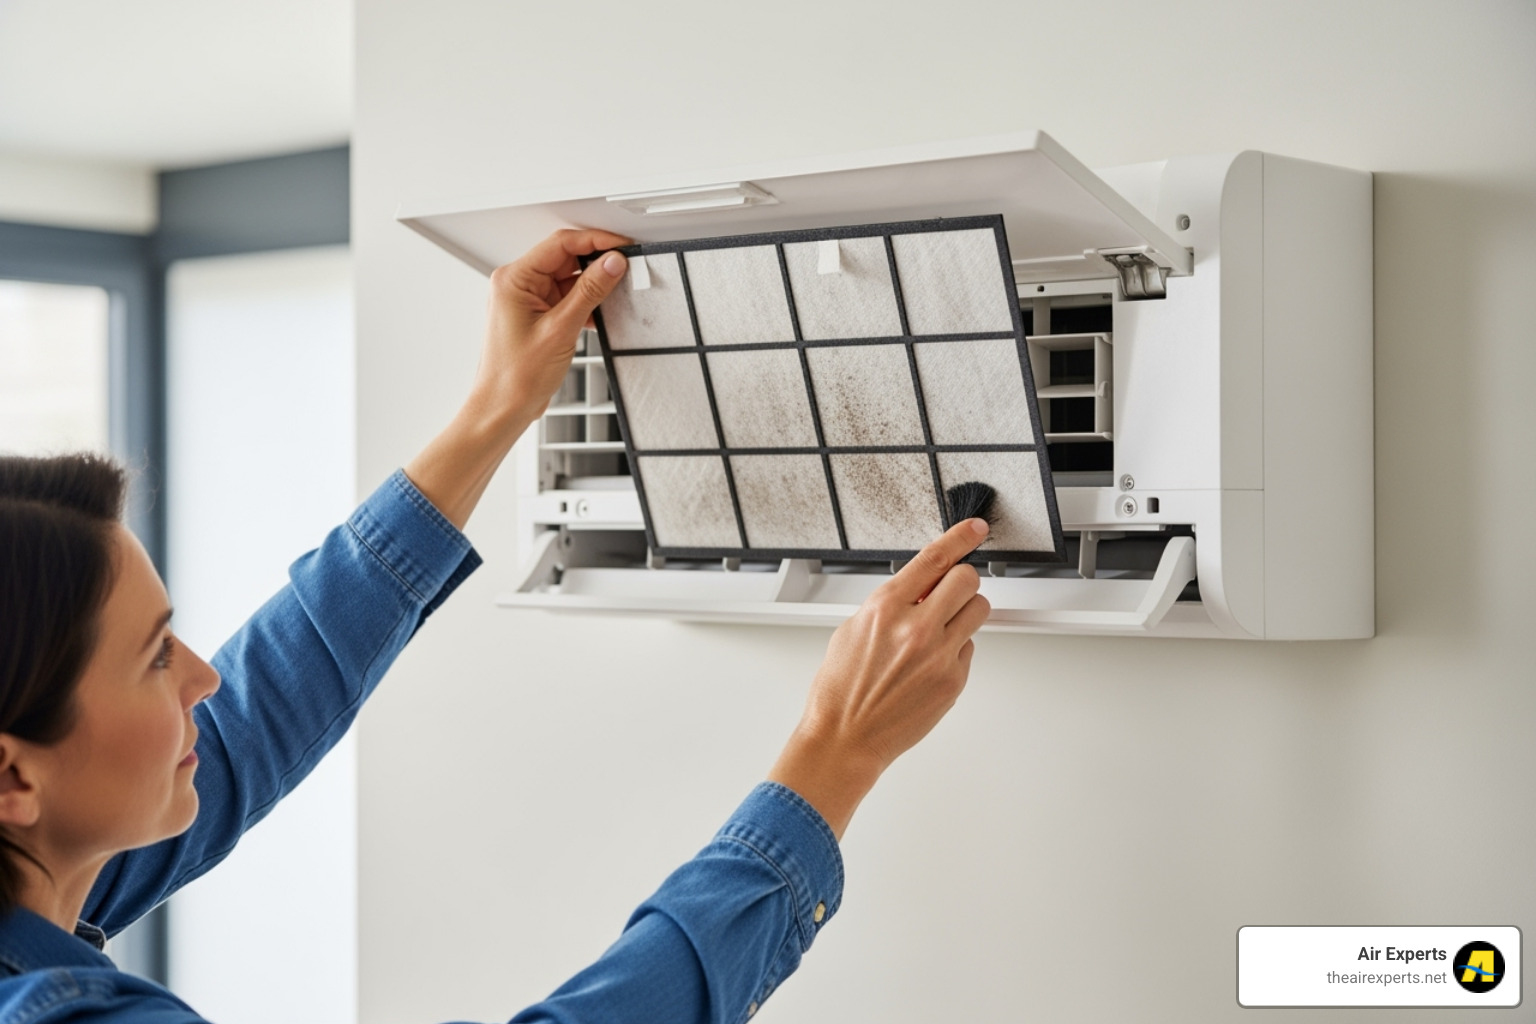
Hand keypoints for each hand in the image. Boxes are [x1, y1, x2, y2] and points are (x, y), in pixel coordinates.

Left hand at [403, 229, 630, 529]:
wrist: (502, 409)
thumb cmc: (515, 377)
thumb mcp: (561, 329)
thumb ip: (589, 291)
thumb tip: (612, 264)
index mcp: (514, 279)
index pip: (561, 244)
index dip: (596, 241)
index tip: (622, 247)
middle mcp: (517, 285)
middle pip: (566, 258)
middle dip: (597, 263)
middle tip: (626, 269)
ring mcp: (526, 300)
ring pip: (568, 279)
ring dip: (593, 286)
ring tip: (617, 294)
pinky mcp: (536, 316)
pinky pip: (566, 299)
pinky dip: (585, 304)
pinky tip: (601, 313)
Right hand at [767, 519, 991, 838]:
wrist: (845, 737)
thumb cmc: (841, 689)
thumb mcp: (852, 630)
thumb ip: (891, 603)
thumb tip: (919, 587)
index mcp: (886, 607)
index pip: (934, 558)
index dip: (961, 537)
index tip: (975, 528)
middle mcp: (916, 627)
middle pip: (967, 579)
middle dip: (960, 581)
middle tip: (948, 593)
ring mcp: (939, 655)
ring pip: (978, 610)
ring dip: (963, 612)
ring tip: (940, 629)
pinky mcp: (953, 680)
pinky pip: (969, 648)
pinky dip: (955, 649)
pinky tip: (929, 665)